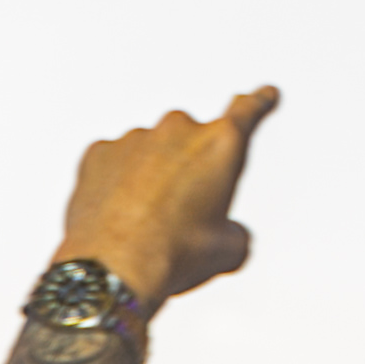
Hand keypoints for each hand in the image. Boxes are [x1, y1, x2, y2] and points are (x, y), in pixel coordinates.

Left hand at [56, 88, 279, 307]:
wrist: (112, 269)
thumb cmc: (170, 254)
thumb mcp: (226, 251)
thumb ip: (234, 230)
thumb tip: (228, 235)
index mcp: (219, 145)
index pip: (247, 112)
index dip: (259, 103)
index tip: (264, 95)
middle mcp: (178, 130)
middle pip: (191, 143)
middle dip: (189, 172)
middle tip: (182, 215)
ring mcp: (135, 139)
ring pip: (151, 153)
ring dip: (152, 178)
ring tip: (147, 224)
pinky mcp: (100, 152)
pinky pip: (116, 162)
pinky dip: (118, 183)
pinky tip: (119, 216)